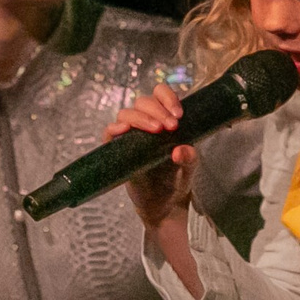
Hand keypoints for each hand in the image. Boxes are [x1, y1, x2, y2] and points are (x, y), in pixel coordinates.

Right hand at [105, 87, 197, 228]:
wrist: (164, 205)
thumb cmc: (177, 181)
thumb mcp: (189, 169)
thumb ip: (189, 158)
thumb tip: (179, 150)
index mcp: (164, 119)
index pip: (160, 94)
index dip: (168, 97)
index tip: (178, 114)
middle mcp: (146, 124)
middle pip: (143, 101)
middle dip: (158, 110)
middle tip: (171, 126)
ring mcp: (131, 136)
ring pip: (127, 113)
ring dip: (141, 118)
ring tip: (156, 131)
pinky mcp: (118, 150)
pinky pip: (109, 132)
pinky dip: (114, 128)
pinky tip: (124, 130)